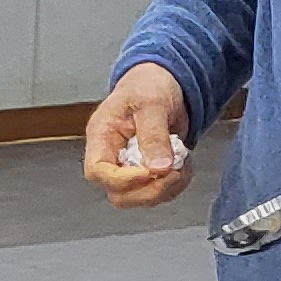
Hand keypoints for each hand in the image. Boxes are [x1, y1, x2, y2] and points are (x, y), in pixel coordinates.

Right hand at [82, 65, 192, 206]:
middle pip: (118, 193)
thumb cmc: (149, 85)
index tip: (150, 172)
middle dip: (149, 190)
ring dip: (166, 188)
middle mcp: (111, 156)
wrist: (163, 82)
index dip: (122, 180)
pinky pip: (158, 192)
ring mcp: (128, 167)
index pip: (98, 171)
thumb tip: (159, 167)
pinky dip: (175, 185)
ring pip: (139, 198)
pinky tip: (182, 165)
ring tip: (181, 162)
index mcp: (102, 135)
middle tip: (173, 170)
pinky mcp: (147, 173)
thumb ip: (154, 135)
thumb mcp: (152, 103)